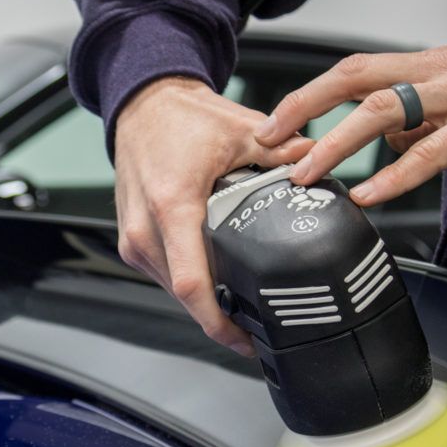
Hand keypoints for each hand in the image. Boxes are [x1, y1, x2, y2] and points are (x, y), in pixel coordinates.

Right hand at [114, 77, 313, 354]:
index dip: (219, 322)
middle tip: (254, 330)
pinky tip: (211, 278)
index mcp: (171, 205)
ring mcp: (132, 237)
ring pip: (170, 290)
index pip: (192, 283)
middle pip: (183, 296)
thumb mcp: (238, 130)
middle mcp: (144, 228)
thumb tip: (316, 163)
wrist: (142, 107)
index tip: (246, 339)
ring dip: (201, 301)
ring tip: (236, 305)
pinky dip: (186, 282)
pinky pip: (162, 275)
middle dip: (218, 317)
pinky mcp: (130, 240)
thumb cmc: (177, 119)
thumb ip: (282, 151)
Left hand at [254, 34, 446, 204]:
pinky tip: (369, 195)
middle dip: (304, 108)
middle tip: (268, 141)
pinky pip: (434, 149)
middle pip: (355, 78)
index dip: (307, 96)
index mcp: (425, 66)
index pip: (352, 72)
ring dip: (337, 142)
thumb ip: (419, 120)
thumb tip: (382, 149)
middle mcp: (436, 73)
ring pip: (385, 109)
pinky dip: (396, 175)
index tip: (271, 124)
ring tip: (306, 173)